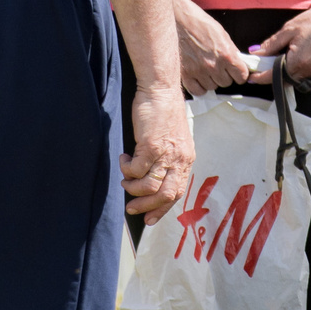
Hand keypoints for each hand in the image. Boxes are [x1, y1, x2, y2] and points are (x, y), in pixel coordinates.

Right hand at [122, 82, 193, 223]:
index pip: (177, 193)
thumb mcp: (173, 139)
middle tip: (132, 208)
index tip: (150, 219)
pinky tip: (123, 160)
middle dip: (146, 206)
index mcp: (186, 160)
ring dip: (133, 189)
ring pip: (149, 186)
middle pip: (165, 195)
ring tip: (125, 182)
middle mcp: (179, 159)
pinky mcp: (150, 146)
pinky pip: (136, 170)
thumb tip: (154, 178)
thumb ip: (168, 159)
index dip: (162, 209)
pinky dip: (127, 170)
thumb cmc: (164, 112)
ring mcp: (166, 154)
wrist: (160, 90)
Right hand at [175, 0, 256, 96]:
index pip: (241, 76)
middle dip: (224, 75)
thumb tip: (238, 64)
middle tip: (218, 66)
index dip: (239, 74)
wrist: (180, 19)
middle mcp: (214, 65)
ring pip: (212, 87)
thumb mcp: (223, 35)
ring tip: (206, 68)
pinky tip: (199, 78)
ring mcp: (199, 71)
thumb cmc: (201, 23)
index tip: (236, 72)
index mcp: (227, 55)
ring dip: (211, 80)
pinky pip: (198, 91)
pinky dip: (200, 87)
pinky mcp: (186, 74)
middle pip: (226, 83)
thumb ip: (231, 52)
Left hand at [253, 1, 310, 84]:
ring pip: (297, 77)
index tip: (252, 78)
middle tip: (267, 62)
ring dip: (288, 70)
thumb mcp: (289, 29)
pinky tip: (301, 53)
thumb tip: (256, 53)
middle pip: (285, 80)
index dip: (261, 78)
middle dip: (274, 74)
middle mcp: (309, 70)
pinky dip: (300, 68)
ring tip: (287, 53)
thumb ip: (271, 45)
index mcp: (298, 61)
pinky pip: (308, 73)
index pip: (273, 76)